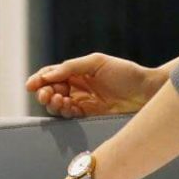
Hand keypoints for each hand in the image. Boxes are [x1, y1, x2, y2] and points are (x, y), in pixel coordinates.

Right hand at [26, 53, 161, 117]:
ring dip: (53, 103)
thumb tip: (49, 75)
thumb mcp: (97, 62)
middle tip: (46, 94)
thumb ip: (72, 66)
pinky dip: (64, 112)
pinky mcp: (89, 116)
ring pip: (58, 105)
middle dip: (44, 93)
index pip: (52, 75)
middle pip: (51, 90)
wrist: (147, 92)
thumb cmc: (125, 73)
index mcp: (77, 71)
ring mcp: (83, 102)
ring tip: (57, 100)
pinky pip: (70, 116)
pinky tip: (67, 106)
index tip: (31, 85)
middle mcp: (77, 87)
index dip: (39, 79)